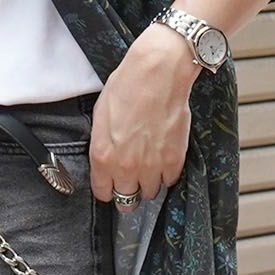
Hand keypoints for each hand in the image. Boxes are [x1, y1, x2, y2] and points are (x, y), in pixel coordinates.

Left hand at [88, 23, 199, 206]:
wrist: (157, 73)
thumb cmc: (126, 88)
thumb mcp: (100, 118)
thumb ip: (102, 147)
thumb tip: (106, 162)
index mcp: (102, 157)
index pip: (103, 193)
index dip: (108, 189)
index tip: (113, 185)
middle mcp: (126, 167)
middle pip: (127, 200)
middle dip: (128, 192)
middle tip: (132, 181)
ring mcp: (152, 166)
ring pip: (150, 194)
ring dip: (149, 184)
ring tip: (150, 168)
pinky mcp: (174, 160)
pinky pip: (170, 180)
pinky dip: (167, 173)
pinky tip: (164, 159)